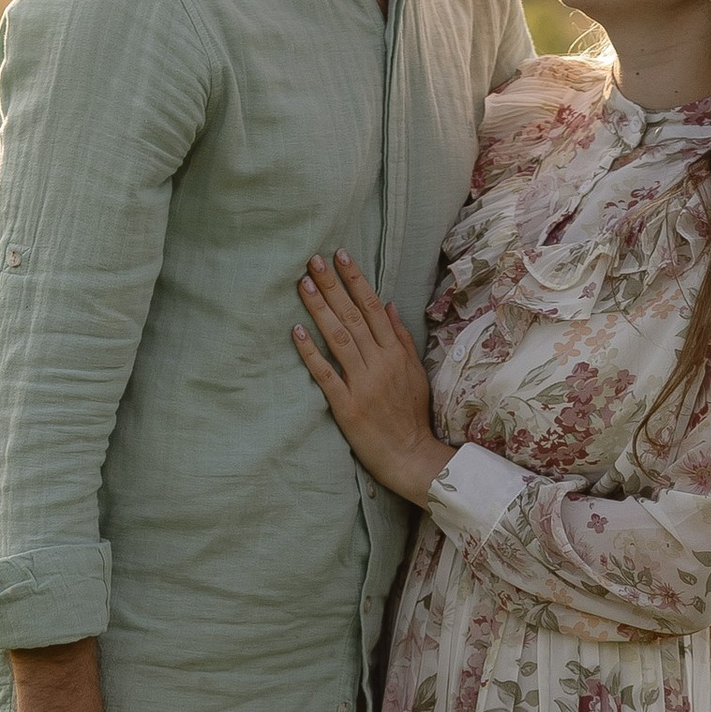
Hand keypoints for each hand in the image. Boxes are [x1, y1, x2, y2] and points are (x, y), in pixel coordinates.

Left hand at [292, 253, 450, 506]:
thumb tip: (388, 304)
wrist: (410, 455)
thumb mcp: (414, 372)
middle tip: (313, 260)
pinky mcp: (346, 405)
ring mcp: (362, 384)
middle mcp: (379, 364)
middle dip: (332, 285)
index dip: (355, 280)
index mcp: (395, 354)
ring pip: (338, 338)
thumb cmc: (411, 414)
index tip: (340, 256)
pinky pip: (325, 373)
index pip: (373, 308)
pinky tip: (296, 330)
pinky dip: (311, 351)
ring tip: (303, 284)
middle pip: (352, 316)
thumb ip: (400, 338)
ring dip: (319, 309)